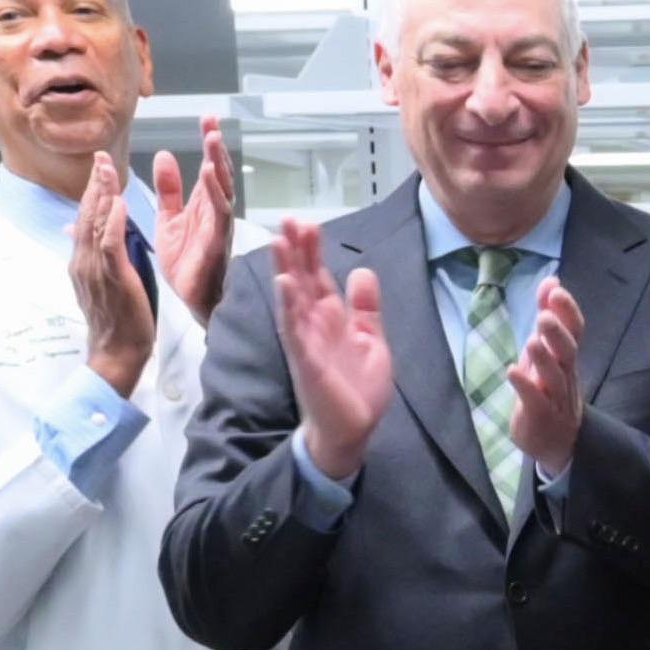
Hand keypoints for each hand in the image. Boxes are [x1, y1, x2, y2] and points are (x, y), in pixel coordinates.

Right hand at [69, 154, 153, 396]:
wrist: (115, 352)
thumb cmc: (114, 320)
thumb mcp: (98, 283)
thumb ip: (90, 256)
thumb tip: (76, 231)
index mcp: (81, 261)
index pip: (84, 219)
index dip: (91, 193)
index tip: (98, 169)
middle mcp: (82, 261)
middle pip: (85, 214)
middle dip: (93, 184)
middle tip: (100, 157)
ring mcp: (93, 269)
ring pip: (94, 224)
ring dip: (102, 194)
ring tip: (107, 169)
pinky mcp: (110, 277)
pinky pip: (109, 244)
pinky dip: (112, 222)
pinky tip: (119, 204)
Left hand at [152, 117, 234, 326]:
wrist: (191, 299)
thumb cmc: (186, 262)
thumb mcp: (169, 218)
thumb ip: (169, 190)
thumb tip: (164, 156)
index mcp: (203, 204)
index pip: (208, 168)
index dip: (209, 145)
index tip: (207, 119)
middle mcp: (215, 211)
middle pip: (218, 173)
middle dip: (216, 147)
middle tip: (211, 122)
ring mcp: (218, 225)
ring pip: (222, 188)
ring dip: (218, 163)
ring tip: (212, 140)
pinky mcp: (216, 241)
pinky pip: (219, 213)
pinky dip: (215, 192)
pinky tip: (209, 173)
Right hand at [270, 215, 387, 483]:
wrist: (352, 430)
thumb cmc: (358, 387)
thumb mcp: (371, 340)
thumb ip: (366, 308)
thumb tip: (363, 271)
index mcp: (330, 317)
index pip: (318, 276)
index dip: (313, 250)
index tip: (308, 223)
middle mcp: (313, 324)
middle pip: (302, 279)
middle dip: (296, 250)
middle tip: (289, 219)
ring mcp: (306, 340)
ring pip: (292, 298)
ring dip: (285, 269)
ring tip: (278, 240)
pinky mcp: (305, 359)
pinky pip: (294, 329)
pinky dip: (289, 306)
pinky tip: (285, 284)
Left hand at [506, 278, 585, 472]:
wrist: (557, 441)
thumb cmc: (549, 390)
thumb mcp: (548, 351)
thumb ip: (550, 316)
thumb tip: (551, 280)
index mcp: (567, 357)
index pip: (575, 330)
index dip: (567, 310)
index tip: (555, 289)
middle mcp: (565, 375)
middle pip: (568, 352)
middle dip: (558, 333)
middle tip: (544, 316)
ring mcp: (555, 397)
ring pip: (555, 377)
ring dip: (544, 359)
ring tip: (532, 341)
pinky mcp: (540, 416)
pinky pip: (535, 401)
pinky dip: (524, 386)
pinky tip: (512, 372)